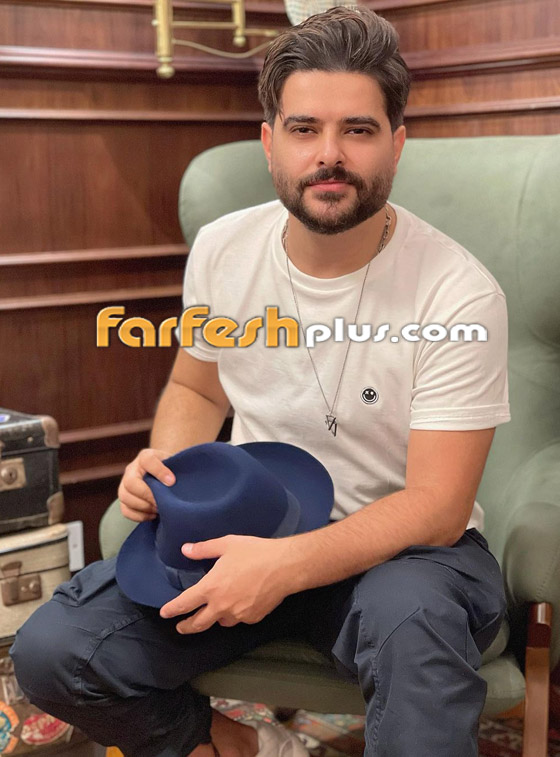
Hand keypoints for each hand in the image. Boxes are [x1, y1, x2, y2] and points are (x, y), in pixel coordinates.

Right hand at [118, 448, 175, 521]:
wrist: (164, 472)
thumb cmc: (171, 468)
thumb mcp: (174, 463)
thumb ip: (175, 469)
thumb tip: (174, 484)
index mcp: (145, 456)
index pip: (147, 461)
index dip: (159, 471)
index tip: (172, 482)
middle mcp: (132, 469)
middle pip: (131, 482)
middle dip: (147, 495)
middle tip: (162, 502)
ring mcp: (124, 484)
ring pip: (125, 497)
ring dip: (144, 507)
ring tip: (159, 509)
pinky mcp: (124, 499)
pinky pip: (125, 510)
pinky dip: (139, 516)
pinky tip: (153, 514)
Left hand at [159, 534, 295, 633]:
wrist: (285, 567)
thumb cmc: (254, 552)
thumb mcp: (226, 544)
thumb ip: (203, 549)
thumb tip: (185, 550)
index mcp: (211, 588)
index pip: (185, 603)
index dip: (172, 610)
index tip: (165, 614)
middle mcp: (221, 606)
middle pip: (198, 623)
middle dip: (186, 626)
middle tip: (180, 627)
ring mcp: (238, 615)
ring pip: (220, 622)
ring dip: (213, 619)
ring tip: (213, 613)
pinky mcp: (253, 618)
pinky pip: (238, 620)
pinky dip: (234, 615)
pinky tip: (238, 605)